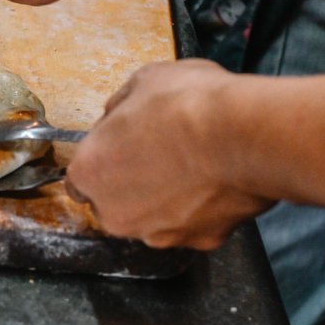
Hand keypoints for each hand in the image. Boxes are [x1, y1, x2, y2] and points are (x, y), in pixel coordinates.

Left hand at [65, 60, 273, 250]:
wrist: (244, 134)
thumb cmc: (186, 105)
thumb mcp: (141, 83)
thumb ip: (120, 108)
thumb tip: (119, 115)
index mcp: (89, 174)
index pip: (80, 179)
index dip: (101, 162)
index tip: (119, 151)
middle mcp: (115, 213)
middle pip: (115, 204)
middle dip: (132, 185)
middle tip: (160, 156)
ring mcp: (157, 233)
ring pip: (154, 219)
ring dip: (167, 199)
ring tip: (194, 166)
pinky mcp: (200, 242)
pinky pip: (195, 225)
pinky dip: (203, 209)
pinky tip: (217, 182)